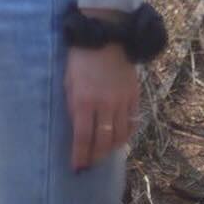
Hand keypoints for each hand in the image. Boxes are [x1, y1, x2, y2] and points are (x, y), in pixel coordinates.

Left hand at [65, 40, 139, 169]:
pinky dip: (126, 135)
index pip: (83, 136)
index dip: (80, 155)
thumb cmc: (80, 58)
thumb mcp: (69, 80)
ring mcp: (122, 102)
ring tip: (102, 155)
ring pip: (120, 136)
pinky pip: (132, 123)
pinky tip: (118, 140)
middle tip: (89, 165)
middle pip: (103, 141)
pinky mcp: (134, 97)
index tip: (76, 167)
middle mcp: (105, 104)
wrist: (106, 37)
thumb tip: (77, 128)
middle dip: (95, 157)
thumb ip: (73, 105)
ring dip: (111, 149)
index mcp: (84, 100)